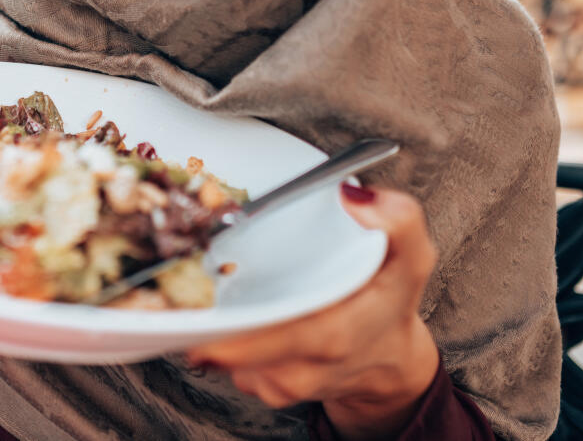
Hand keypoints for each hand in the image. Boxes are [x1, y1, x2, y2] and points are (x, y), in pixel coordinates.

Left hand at [188, 185, 439, 440]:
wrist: (387, 361)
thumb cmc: (389, 302)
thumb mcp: (411, 256)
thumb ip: (398, 219)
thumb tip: (351, 195)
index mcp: (333, 332)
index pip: (275, 334)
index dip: (232, 323)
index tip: (196, 297)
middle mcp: (301, 367)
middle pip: (232, 349)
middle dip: (199, 318)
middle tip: (171, 284)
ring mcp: (278, 384)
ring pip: (221, 356)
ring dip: (203, 323)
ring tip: (195, 287)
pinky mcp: (262, 387)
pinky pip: (225, 362)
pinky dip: (214, 335)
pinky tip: (219, 308)